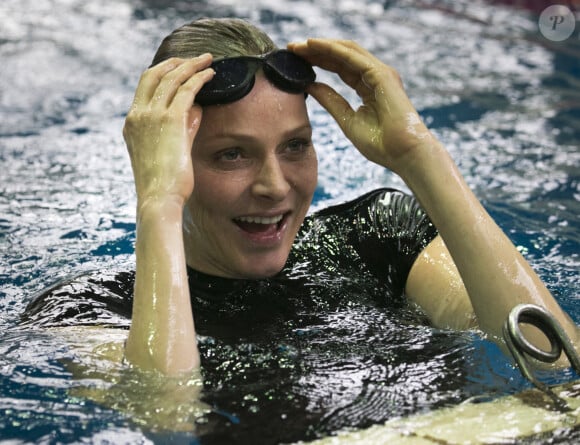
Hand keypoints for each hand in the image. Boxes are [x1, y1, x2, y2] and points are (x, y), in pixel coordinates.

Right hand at [123, 55, 214, 206]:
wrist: (160, 198)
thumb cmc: (166, 183)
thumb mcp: (169, 150)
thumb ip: (182, 127)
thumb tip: (196, 108)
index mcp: (132, 123)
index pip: (144, 86)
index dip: (163, 72)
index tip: (179, 67)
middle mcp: (138, 115)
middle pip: (154, 75)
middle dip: (176, 63)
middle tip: (195, 59)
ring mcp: (151, 116)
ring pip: (172, 78)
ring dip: (191, 66)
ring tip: (208, 60)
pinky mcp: (170, 121)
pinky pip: (186, 90)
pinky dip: (199, 79)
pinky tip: (211, 75)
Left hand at [288, 39, 431, 173]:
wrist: (402, 153)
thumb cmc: (380, 144)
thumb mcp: (347, 120)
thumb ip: (330, 101)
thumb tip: (310, 86)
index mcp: (368, 88)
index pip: (340, 69)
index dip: (318, 62)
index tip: (296, 61)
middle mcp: (374, 76)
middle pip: (341, 57)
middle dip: (316, 51)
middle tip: (292, 49)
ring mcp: (379, 73)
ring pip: (346, 51)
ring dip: (321, 46)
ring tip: (298, 46)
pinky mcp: (381, 74)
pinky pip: (352, 56)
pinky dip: (332, 49)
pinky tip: (313, 45)